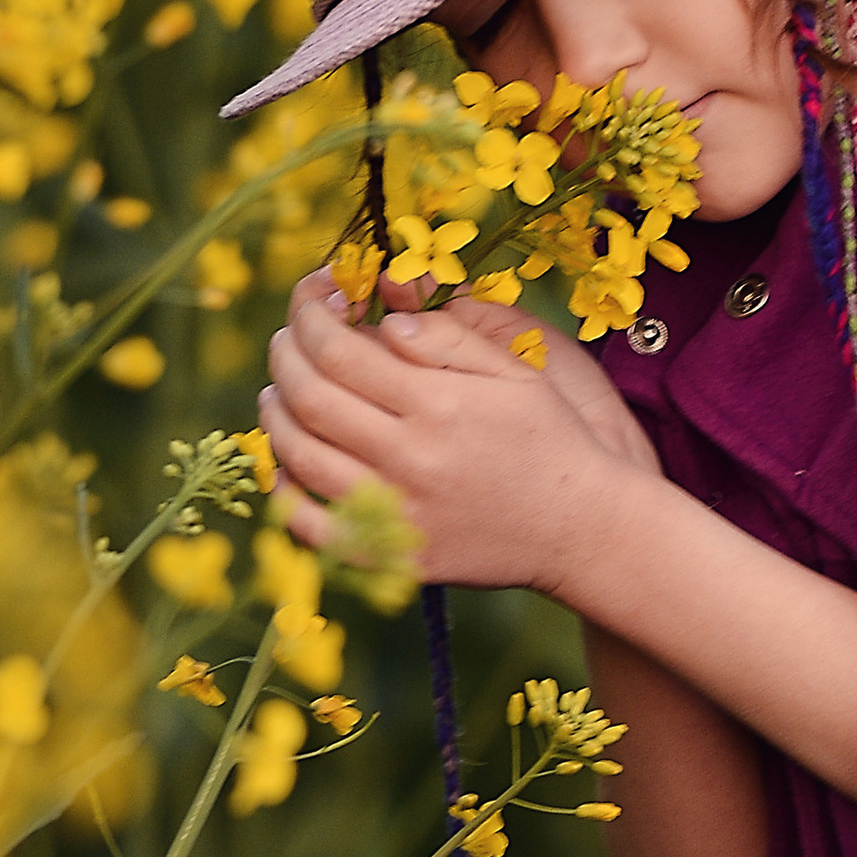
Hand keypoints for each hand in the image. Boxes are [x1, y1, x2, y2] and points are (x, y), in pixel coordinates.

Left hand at [259, 270, 654, 592]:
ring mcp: (397, 512)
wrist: (582, 529)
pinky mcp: (393, 556)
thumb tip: (384, 320)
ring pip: (300, 456)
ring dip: (274, 414)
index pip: (339, 350)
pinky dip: (285, 492)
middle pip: (309, 397)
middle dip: (285, 354)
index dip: (310, 316)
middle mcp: (410, 458)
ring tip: (277, 389)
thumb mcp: (516, 371)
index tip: (310, 300)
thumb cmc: (552, 439)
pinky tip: (287, 463)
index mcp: (438, 403)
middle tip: (286, 337)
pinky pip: (312, 527)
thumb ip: (449, 337)